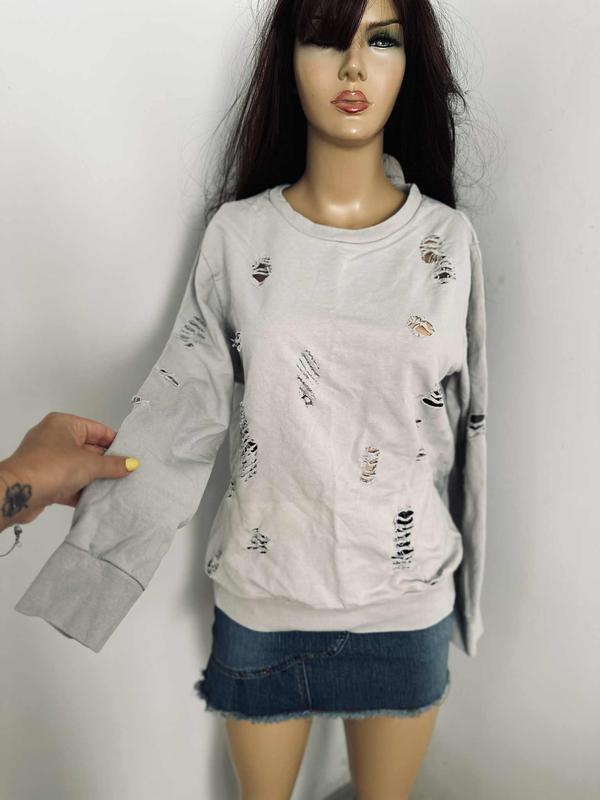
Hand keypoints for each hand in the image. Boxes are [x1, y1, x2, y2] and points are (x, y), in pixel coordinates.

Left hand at [1, 411, 138, 527]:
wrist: (18, 493)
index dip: (114, 442)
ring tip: (113, 485)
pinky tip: (96, 498)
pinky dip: (81, 489)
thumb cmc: (48, 467)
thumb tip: (130, 464)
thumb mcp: (90, 464)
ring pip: (78, 467)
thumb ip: (113, 464)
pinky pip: (68, 482)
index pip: (97, 429)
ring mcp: (47, 459)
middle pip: (88, 449)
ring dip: (93, 478)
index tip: (129, 454)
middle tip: (124, 472)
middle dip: (105, 463)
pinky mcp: (44, 478)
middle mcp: (53, 438)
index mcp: (63, 423)